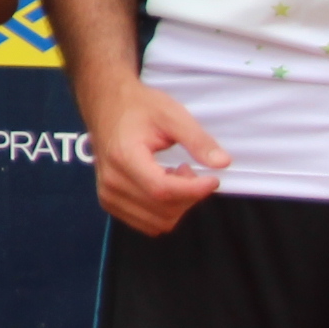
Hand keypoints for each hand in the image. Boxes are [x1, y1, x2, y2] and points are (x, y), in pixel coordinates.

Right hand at [87, 75, 227, 236]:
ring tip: (175, 177)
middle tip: (191, 170)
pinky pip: (147, 224)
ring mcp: (108, 194)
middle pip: (163, 210)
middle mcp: (111, 181)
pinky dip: (163, 212)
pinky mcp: (109, 202)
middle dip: (188, 196)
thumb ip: (198, 140)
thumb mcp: (172, 115)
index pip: (163, 190)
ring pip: (158, 222)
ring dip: (177, 206)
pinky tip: (163, 186)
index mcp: (124, 157)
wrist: (106, 104)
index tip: (214, 179)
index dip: (194, 190)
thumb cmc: (138, 107)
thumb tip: (222, 163)